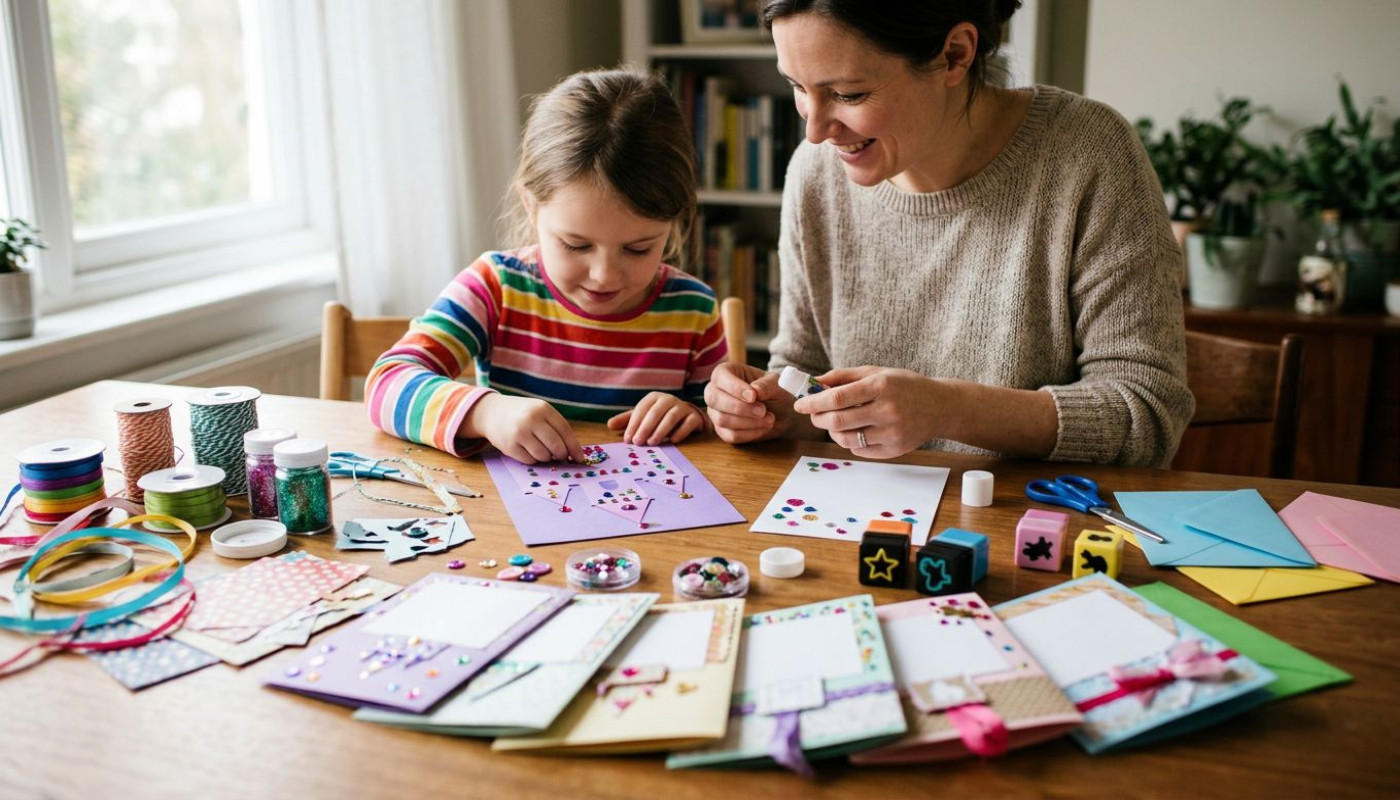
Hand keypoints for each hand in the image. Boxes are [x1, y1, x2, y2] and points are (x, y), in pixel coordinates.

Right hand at [464, 393, 583, 464]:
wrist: (492, 412)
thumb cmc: (523, 414)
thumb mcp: (540, 412)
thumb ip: (556, 428)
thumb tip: (573, 453)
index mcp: (543, 409)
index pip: (565, 432)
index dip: (574, 448)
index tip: (579, 459)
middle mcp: (531, 420)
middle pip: (556, 447)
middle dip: (561, 455)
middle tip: (559, 456)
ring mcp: (519, 433)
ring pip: (544, 456)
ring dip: (546, 457)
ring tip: (539, 448)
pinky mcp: (509, 446)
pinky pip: (530, 461)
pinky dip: (533, 459)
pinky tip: (527, 450)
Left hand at [607, 392, 705, 444]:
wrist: (687, 416)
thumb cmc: (660, 417)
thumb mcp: (643, 417)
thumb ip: (627, 420)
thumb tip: (609, 425)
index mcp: (654, 398)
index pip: (641, 409)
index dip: (634, 424)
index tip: (628, 440)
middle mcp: (668, 400)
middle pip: (655, 412)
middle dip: (645, 428)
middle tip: (638, 443)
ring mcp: (683, 407)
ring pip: (671, 417)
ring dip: (661, 430)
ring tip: (652, 443)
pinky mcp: (694, 417)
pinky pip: (688, 423)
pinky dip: (680, 432)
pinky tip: (672, 441)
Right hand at [703, 362, 793, 443]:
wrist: (781, 412)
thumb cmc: (774, 392)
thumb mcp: (776, 383)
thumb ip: (766, 385)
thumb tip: (755, 390)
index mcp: (725, 372)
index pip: (720, 376)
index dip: (735, 387)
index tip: (753, 396)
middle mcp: (715, 390)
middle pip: (714, 399)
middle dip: (740, 407)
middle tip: (763, 411)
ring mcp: (716, 412)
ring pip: (722, 419)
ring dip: (749, 422)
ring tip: (769, 419)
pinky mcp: (722, 430)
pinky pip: (730, 435)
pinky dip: (750, 433)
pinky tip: (764, 427)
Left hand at [795, 367, 941, 457]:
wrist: (940, 407)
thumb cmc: (904, 386)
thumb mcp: (876, 373)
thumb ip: (843, 377)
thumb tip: (813, 384)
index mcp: (881, 386)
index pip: (838, 397)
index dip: (814, 402)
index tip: (800, 404)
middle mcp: (887, 410)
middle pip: (838, 421)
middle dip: (818, 418)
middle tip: (813, 414)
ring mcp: (892, 433)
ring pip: (846, 439)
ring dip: (831, 432)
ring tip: (833, 422)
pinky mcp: (894, 450)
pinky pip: (859, 450)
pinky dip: (848, 441)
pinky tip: (853, 430)